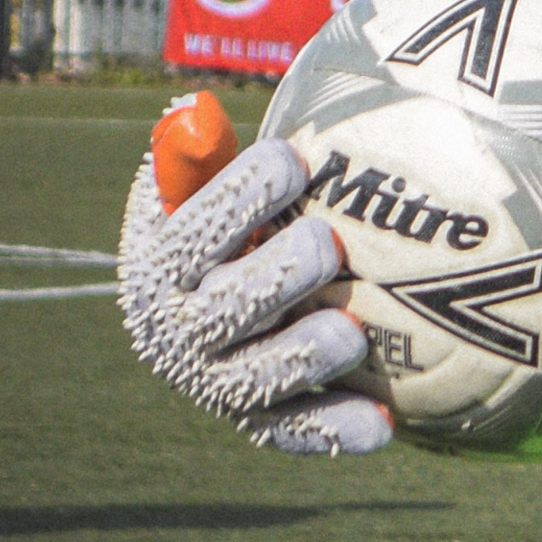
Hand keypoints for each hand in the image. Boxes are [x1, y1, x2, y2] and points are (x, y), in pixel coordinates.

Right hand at [118, 130, 389, 454]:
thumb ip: (200, 154)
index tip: (294, 159)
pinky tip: (384, 424)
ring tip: (352, 335)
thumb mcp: (203, 187)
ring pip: (254, 380)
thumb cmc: (229, 224)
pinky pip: (293, 431)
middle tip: (328, 244)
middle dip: (274, 277)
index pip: (191, 233)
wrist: (221, 307)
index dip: (240, 197)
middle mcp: (175, 330)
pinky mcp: (257, 420)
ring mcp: (214, 381)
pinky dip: (335, 430)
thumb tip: (195, 111)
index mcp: (157, 265)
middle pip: (221, 311)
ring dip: (302, 359)